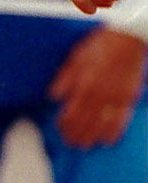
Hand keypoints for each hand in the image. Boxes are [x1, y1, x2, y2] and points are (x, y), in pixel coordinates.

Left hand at [49, 26, 147, 147]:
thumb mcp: (77, 56)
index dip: (65, 123)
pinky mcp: (129, 97)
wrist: (129, 37)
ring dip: (92, 136)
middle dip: (76, 134)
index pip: (71, 111)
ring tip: (85, 145)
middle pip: (85, 121)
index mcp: (84, 84)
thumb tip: (53, 96)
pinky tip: (108, 140)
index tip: (60, 130)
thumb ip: (65, 77)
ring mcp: (116, 97)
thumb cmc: (101, 44)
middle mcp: (99, 94)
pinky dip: (115, 131)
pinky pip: (122, 119)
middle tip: (70, 143)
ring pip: (102, 124)